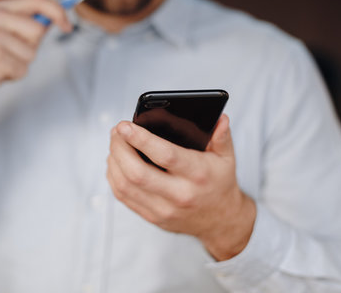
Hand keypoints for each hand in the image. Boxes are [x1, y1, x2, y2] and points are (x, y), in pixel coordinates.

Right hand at [0, 0, 72, 126]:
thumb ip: (23, 24)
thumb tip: (56, 18)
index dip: (58, 11)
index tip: (68, 25)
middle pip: (37, 30)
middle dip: (30, 47)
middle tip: (8, 53)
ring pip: (31, 53)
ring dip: (20, 64)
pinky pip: (22, 70)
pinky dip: (13, 76)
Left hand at [107, 114, 255, 260]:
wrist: (220, 221)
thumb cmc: (219, 182)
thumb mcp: (226, 158)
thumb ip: (222, 136)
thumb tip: (220, 118)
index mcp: (198, 175)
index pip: (165, 156)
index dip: (141, 139)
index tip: (125, 126)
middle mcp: (179, 195)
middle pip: (137, 173)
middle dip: (120, 148)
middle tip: (116, 131)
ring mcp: (163, 209)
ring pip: (125, 186)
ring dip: (114, 161)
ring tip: (115, 143)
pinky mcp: (152, 217)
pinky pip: (124, 197)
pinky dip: (114, 176)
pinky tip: (116, 162)